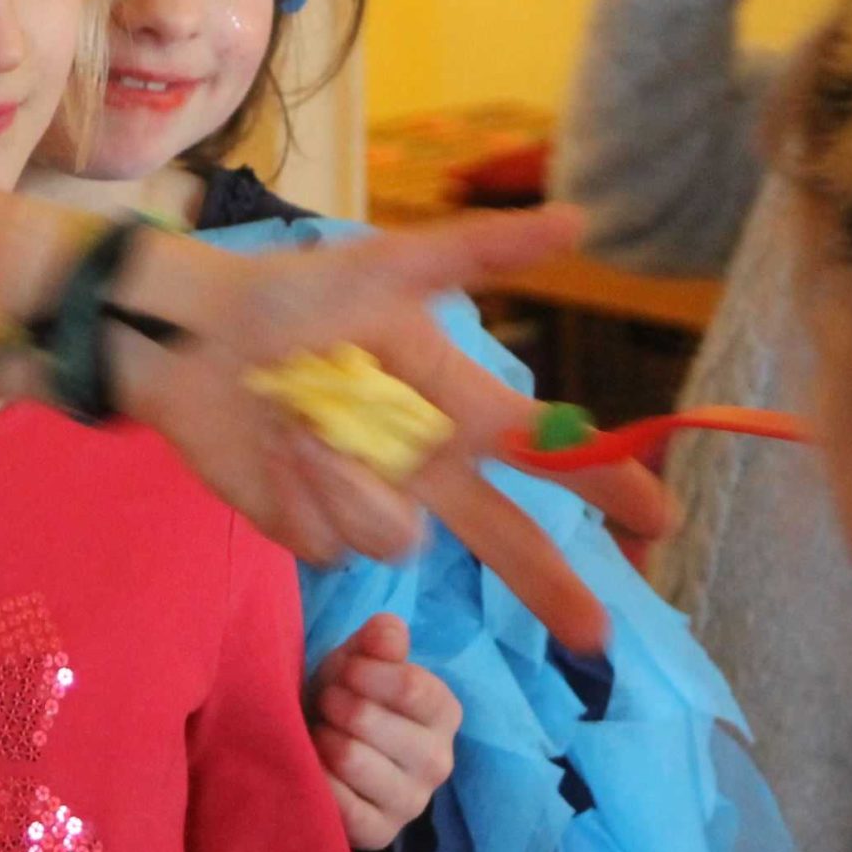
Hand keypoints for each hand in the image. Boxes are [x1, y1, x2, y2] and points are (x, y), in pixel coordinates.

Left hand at [121, 207, 677, 653]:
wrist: (192, 339)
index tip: (658, 520)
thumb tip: (578, 218)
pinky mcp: (312, 531)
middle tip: (595, 633)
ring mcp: (369, 501)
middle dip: (547, 580)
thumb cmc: (292, 294)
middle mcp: (423, 465)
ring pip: (396, 536)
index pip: (547, 451)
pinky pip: (331, 543)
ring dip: (347, 479)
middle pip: (505, 538)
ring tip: (301, 418)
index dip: (605, 483)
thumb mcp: (387, 267)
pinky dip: (302, 495)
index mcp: (455, 406)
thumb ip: (481, 253)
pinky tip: (275, 450)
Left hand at [308, 615, 459, 850]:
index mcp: (444, 712)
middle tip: (328, 704)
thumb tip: (388, 630)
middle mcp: (440, 761)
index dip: (364, 673)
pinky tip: (317, 766)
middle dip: (335, 704)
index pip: (411, 687)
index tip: (344, 670)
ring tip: (322, 733)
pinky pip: (340, 804)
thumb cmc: (347, 695)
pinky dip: (318, 778)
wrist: (322, 745)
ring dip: (323, 738)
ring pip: (351, 759)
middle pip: (371, 721)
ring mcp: (413, 802)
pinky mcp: (381, 833)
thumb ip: (379, 641)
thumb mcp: (361, 659)